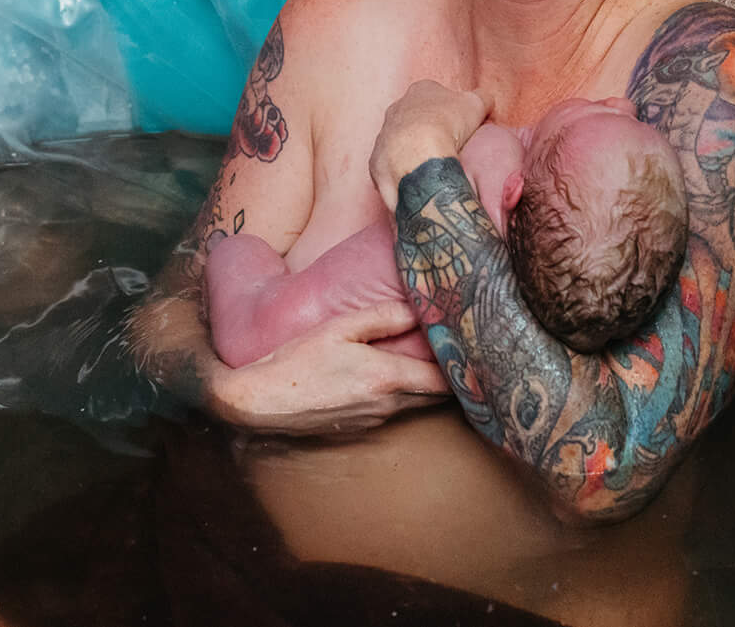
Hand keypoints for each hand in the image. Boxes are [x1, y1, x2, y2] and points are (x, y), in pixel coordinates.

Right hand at [203, 300, 449, 433]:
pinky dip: (405, 394)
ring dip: (430, 385)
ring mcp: (375, 421)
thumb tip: (417, 306)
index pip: (445, 379)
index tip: (473, 346)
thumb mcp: (339, 328)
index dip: (464, 365)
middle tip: (462, 350)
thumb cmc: (296, 361)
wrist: (261, 403)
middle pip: (438, 395)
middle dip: (453, 375)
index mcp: (387, 378)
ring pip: (418, 403)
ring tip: (436, 358)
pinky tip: (396, 376)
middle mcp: (388, 405)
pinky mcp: (361, 427)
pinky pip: (396, 410)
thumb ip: (381, 317)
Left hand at [370, 80, 488, 210]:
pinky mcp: (376, 161)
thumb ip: (482, 98)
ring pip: (399, 143)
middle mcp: (396, 109)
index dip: (449, 110)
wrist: (419, 154)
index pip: (435, 96)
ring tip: (432, 168)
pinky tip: (417, 182)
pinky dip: (402, 173)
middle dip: (427, 130)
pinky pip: (391, 167)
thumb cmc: (448, 123)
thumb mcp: (476, 104)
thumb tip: (487, 100)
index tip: (458, 125)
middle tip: (446, 147)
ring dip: (412, 153)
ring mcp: (383, 135)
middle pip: (414, 118)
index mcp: (420, 91)